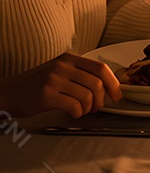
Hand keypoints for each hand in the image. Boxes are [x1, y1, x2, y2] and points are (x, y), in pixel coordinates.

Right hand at [0, 54, 121, 118]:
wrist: (9, 92)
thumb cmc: (37, 85)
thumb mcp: (59, 72)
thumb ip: (80, 75)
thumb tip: (107, 87)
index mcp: (68, 58)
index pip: (101, 68)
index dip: (114, 83)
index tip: (117, 96)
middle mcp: (62, 66)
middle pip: (97, 84)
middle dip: (101, 100)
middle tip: (96, 108)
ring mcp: (53, 79)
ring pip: (87, 96)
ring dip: (88, 108)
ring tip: (81, 110)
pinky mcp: (46, 94)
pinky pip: (74, 106)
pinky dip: (78, 113)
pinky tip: (71, 113)